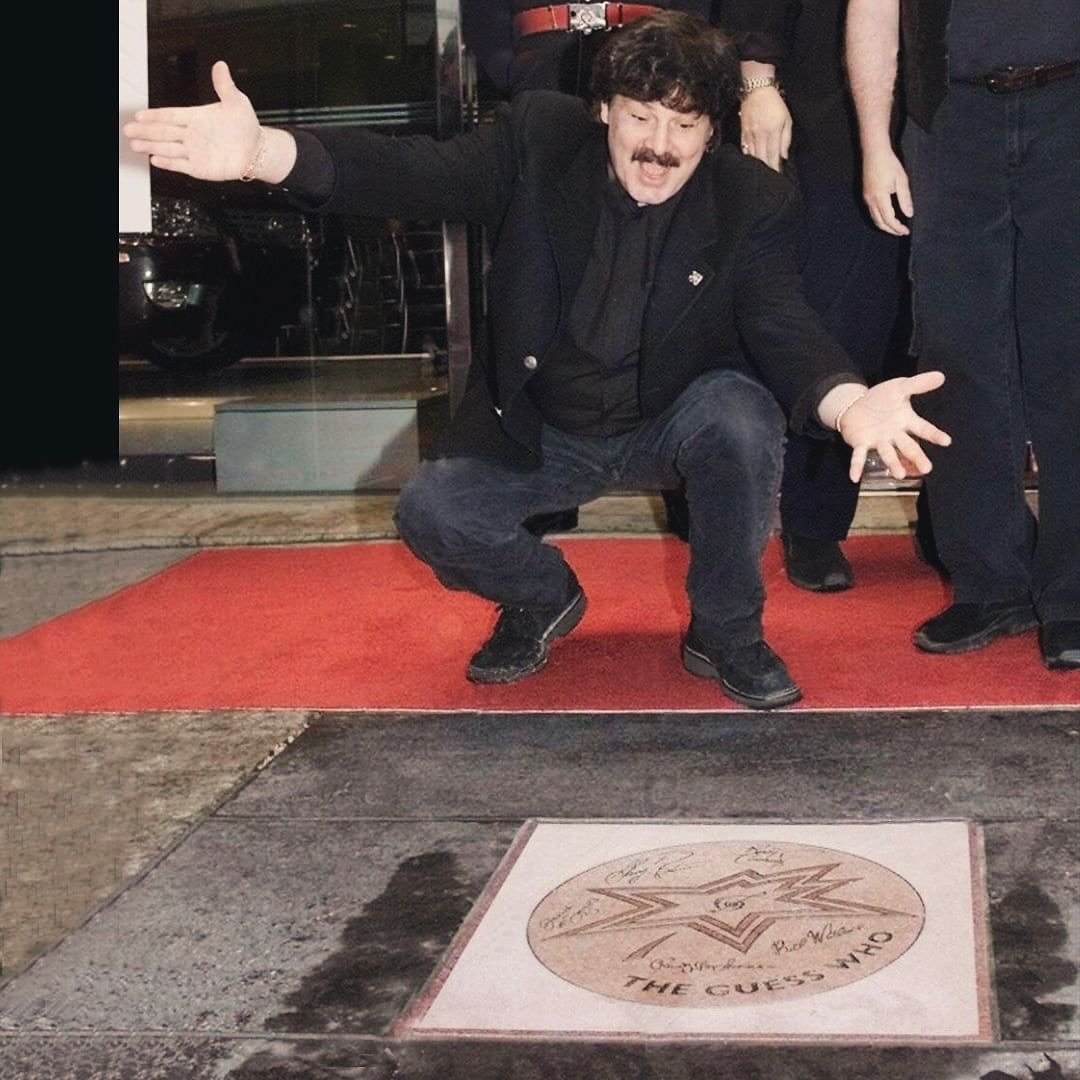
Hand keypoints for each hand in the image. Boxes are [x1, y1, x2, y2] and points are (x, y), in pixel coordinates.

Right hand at [123, 60, 261, 181]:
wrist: (258, 151)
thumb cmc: (247, 126)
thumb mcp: (237, 102)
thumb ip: (225, 86)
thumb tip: (220, 66)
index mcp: (196, 117)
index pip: (171, 115)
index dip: (155, 115)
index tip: (140, 114)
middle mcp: (192, 134)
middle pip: (163, 132)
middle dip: (145, 130)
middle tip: (129, 129)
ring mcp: (194, 151)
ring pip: (167, 148)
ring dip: (151, 145)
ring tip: (135, 144)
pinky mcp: (200, 167)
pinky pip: (181, 165)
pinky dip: (168, 163)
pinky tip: (155, 159)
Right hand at [739, 87, 791, 172]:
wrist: (757, 90)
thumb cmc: (774, 103)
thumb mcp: (787, 119)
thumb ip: (786, 139)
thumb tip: (783, 156)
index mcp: (773, 132)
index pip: (773, 156)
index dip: (775, 168)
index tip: (777, 177)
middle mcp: (760, 136)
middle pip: (762, 159)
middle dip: (766, 171)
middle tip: (768, 183)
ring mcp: (750, 135)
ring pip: (752, 156)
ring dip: (756, 167)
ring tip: (759, 177)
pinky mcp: (743, 133)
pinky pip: (745, 150)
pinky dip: (748, 159)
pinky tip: (750, 165)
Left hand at [838, 371, 951, 481]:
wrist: (855, 404)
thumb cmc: (880, 399)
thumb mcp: (899, 387)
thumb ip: (919, 384)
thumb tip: (941, 376)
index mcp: (905, 421)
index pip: (923, 428)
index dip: (934, 434)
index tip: (946, 441)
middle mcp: (894, 434)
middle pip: (908, 447)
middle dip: (917, 456)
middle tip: (927, 468)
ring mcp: (878, 441)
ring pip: (888, 453)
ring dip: (893, 464)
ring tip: (900, 474)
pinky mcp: (861, 443)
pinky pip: (859, 456)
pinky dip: (857, 466)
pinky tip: (854, 477)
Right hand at [862, 146, 912, 234]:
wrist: (873, 152)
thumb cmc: (889, 163)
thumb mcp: (901, 180)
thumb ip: (905, 198)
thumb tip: (909, 214)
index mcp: (880, 198)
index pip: (889, 219)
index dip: (898, 228)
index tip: (906, 231)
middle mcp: (871, 201)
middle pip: (880, 223)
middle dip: (891, 230)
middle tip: (902, 232)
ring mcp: (866, 199)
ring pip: (875, 219)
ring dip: (885, 226)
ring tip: (896, 227)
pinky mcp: (865, 196)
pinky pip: (872, 213)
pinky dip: (880, 219)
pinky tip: (888, 217)